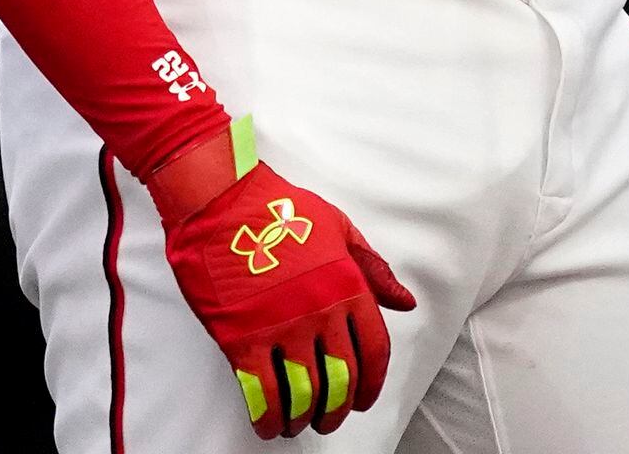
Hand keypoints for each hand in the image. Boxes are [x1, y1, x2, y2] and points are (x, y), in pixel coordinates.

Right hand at [146, 120, 416, 439]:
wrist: (222, 203)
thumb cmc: (281, 211)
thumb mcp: (340, 231)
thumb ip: (374, 271)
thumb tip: (406, 303)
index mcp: (349, 286)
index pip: (375, 349)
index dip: (372, 383)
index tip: (364, 400)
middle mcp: (321, 312)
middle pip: (342, 379)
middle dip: (338, 409)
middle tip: (330, 420)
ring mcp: (282, 327)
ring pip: (304, 393)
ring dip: (304, 418)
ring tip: (299, 424)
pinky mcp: (242, 338)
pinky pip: (262, 392)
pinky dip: (268, 416)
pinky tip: (269, 424)